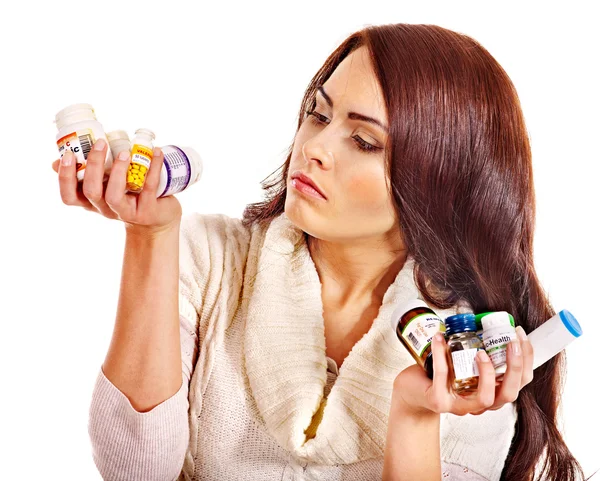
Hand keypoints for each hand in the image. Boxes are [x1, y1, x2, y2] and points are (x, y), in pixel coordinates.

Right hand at [52, 138, 181, 236]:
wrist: (158, 220)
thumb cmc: (129, 196)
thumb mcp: (106, 186)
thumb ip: (87, 173)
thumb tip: (58, 159)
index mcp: (92, 202)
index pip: (69, 196)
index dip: (65, 177)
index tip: (68, 154)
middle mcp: (106, 209)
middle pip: (91, 192)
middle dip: (93, 166)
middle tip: (100, 143)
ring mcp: (126, 212)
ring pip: (114, 195)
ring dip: (118, 172)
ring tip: (125, 152)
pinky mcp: (147, 211)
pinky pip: (148, 188)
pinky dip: (152, 168)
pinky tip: (155, 152)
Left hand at [392, 326, 533, 416]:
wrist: (412, 389)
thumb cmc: (441, 373)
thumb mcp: (465, 360)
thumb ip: (480, 347)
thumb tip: (490, 317)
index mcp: (493, 392)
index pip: (521, 382)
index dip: (527, 359)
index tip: (520, 333)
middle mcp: (481, 403)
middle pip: (510, 394)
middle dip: (515, 367)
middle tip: (510, 342)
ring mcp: (460, 405)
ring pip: (486, 398)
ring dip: (487, 373)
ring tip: (480, 351)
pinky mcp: (439, 401)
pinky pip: (443, 378)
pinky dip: (441, 354)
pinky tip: (440, 338)